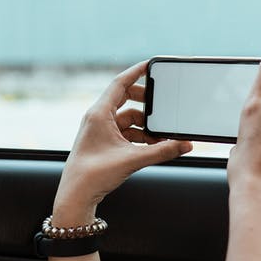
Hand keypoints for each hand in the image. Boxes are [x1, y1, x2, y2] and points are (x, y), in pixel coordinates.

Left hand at [53, 61, 192, 224]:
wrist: (76, 196)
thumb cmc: (93, 175)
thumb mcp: (132, 160)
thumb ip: (162, 151)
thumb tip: (185, 144)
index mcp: (99, 114)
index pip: (120, 83)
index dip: (136, 72)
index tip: (151, 64)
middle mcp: (98, 118)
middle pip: (125, 98)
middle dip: (145, 102)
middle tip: (162, 106)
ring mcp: (99, 130)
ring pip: (127, 118)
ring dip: (144, 125)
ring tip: (161, 136)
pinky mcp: (102, 142)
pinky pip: (124, 131)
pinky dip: (139, 136)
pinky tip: (152, 146)